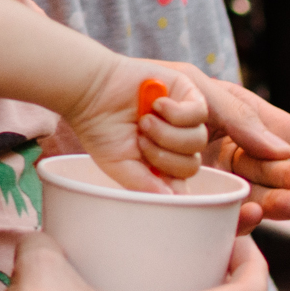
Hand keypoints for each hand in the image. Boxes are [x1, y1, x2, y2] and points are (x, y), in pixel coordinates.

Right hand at [64, 61, 209, 192]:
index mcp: (161, 159)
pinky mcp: (186, 92)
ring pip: (198, 139)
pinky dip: (177, 113)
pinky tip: (156, 105)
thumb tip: (173, 198)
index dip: (172, 182)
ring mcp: (183, 116)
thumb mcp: (119, 166)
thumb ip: (146, 185)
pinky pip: (199, 113)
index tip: (153, 175)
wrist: (91, 92)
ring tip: (144, 121)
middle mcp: (175, 139)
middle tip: (140, 139)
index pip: (182, 180)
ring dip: (167, 133)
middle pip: (193, 163)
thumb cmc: (100, 129)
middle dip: (163, 156)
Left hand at [169, 64, 289, 231]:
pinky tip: (253, 210)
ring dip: (280, 202)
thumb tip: (283, 151)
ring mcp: (218, 178)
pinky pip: (227, 215)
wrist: (104, 102)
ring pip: (262, 197)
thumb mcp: (203, 90)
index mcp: (246, 120)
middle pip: (282, 171)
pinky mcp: (194, 200)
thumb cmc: (154, 87)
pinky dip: (243, 216)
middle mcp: (237, 152)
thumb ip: (243, 118)